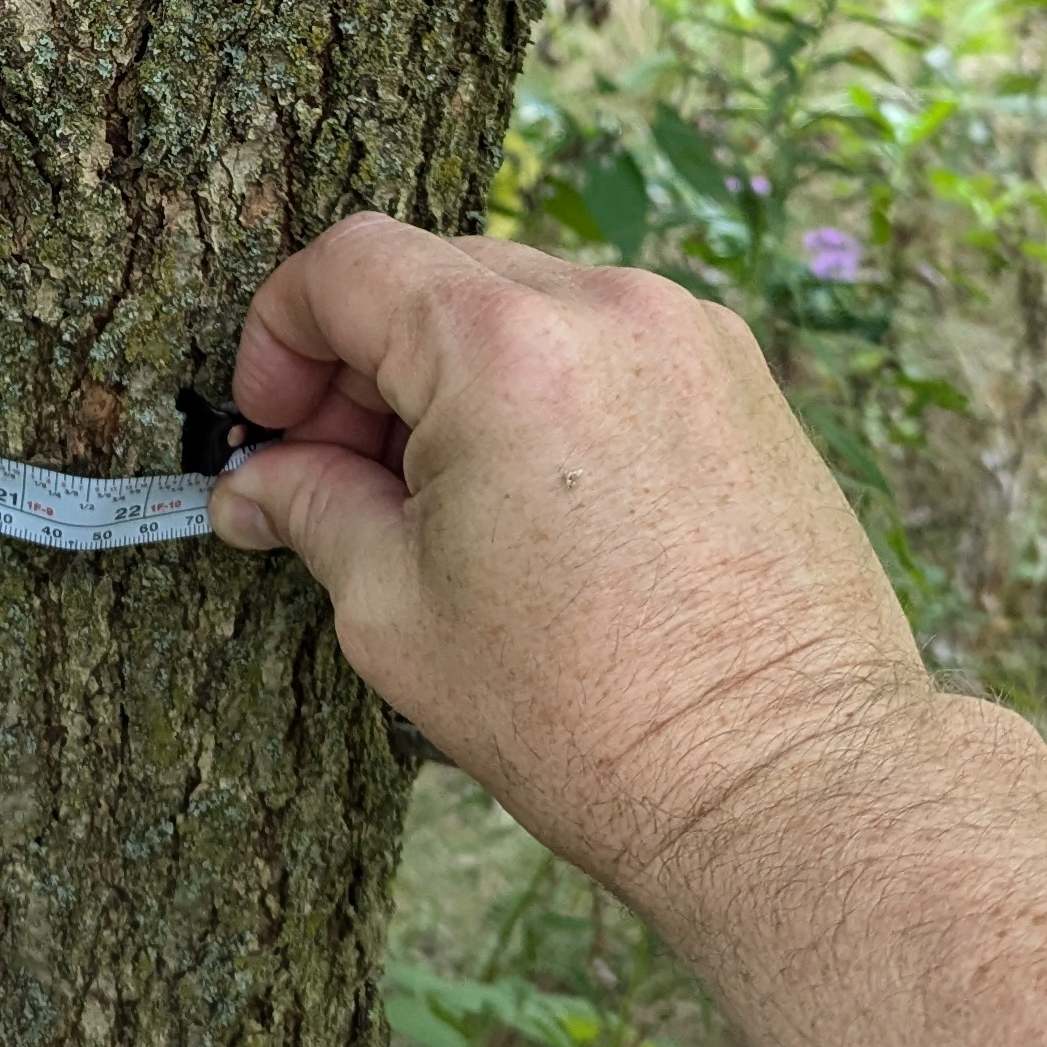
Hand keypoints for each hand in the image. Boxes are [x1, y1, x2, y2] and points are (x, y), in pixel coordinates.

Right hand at [208, 216, 932, 922]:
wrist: (790, 783)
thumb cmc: (590, 716)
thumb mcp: (399, 615)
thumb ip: (313, 510)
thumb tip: (256, 483)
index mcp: (504, 349)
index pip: (346, 264)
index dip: (278, 336)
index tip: (269, 424)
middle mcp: (605, 307)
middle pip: (433, 273)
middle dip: (363, 362)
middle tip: (339, 477)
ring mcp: (689, 334)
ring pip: (523, 301)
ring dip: (456, 372)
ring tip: (447, 503)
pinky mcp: (743, 377)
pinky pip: (605, 339)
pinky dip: (546, 386)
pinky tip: (541, 503)